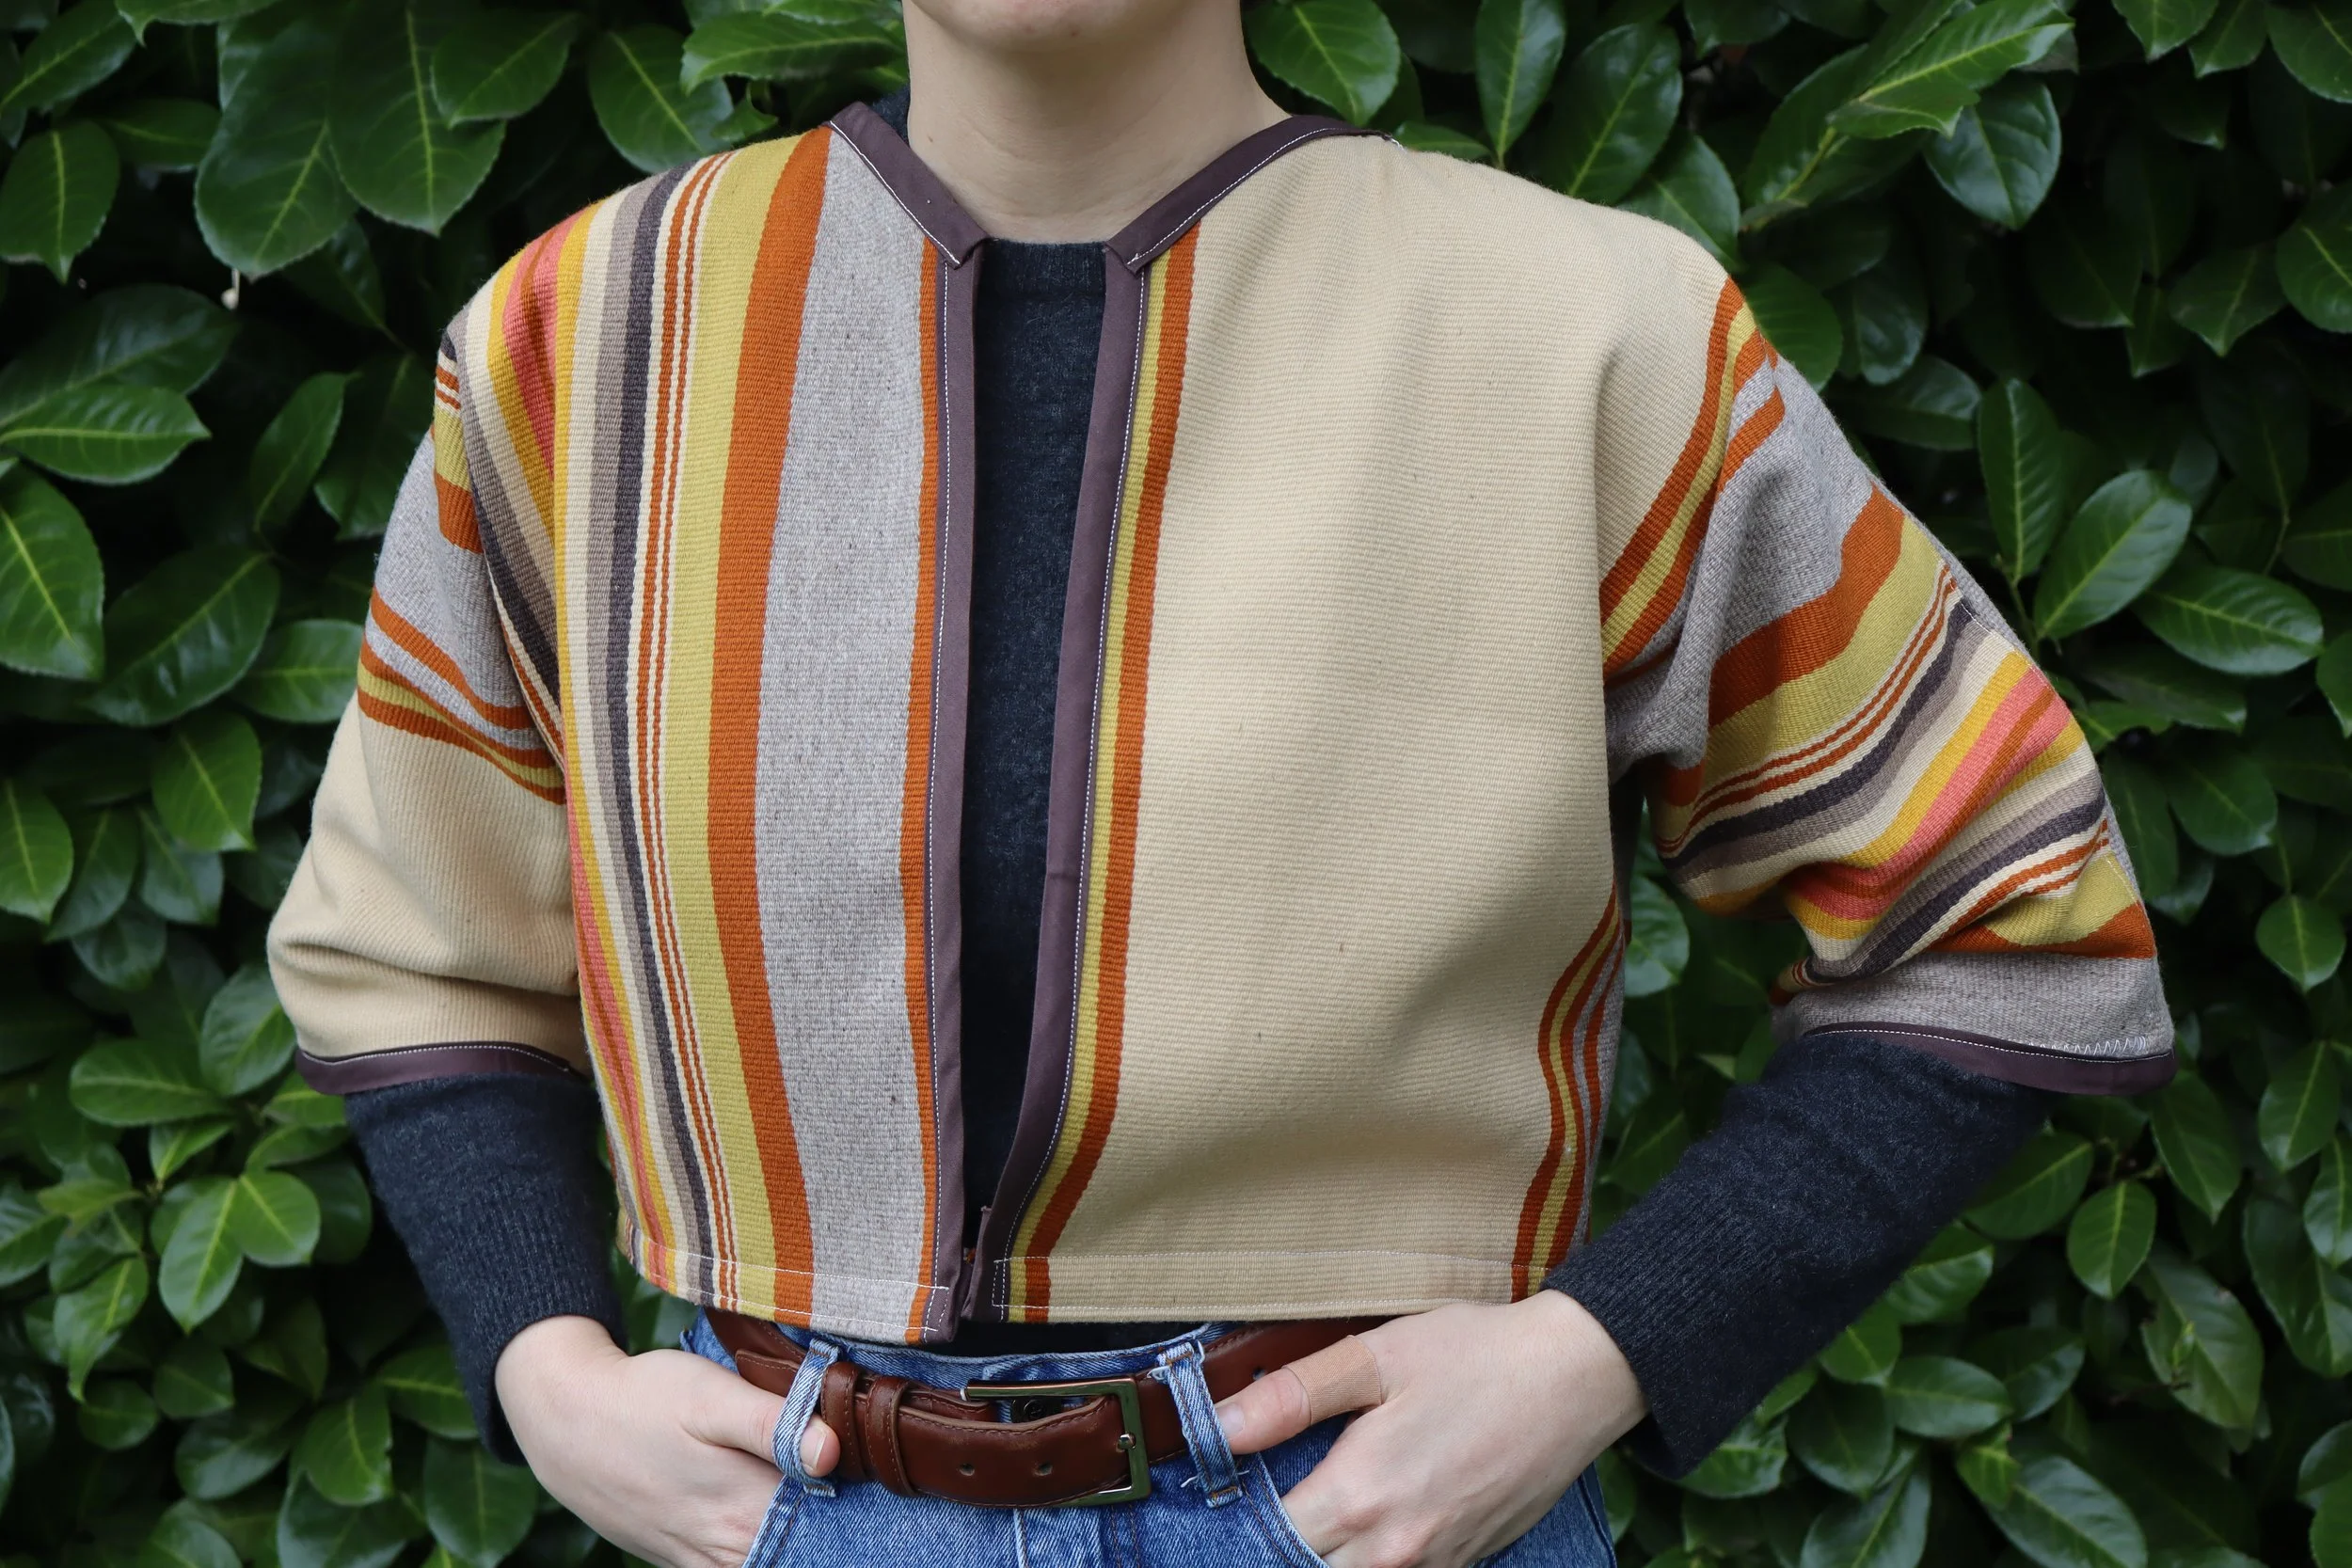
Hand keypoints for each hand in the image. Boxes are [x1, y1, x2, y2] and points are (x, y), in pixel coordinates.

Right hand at [495, 1315, 838, 1567]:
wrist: (564, 1420)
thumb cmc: (642, 1399)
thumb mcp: (709, 1396)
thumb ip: (773, 1424)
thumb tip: (832, 1454)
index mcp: (745, 1509)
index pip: (829, 1529)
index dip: (862, 1509)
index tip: (883, 1480)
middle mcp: (727, 1547)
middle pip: (805, 1550)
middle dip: (839, 1527)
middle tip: (865, 1495)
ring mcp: (701, 1559)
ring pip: (771, 1559)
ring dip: (802, 1537)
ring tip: (827, 1502)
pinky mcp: (682, 1556)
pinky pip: (735, 1564)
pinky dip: (764, 1545)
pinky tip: (777, 1513)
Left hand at [1215, 1293, 1644, 1567]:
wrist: (1576, 1378)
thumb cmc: (1476, 1357)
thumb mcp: (1376, 1356)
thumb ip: (1293, 1395)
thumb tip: (1219, 1426)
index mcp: (1359, 1497)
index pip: (1268, 1540)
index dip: (1241, 1516)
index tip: (1232, 1485)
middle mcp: (1394, 1550)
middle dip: (1281, 1541)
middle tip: (1275, 1498)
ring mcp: (1436, 1563)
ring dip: (1329, 1551)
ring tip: (1320, 1508)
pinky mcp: (1468, 1562)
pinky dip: (1375, 1556)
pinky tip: (1372, 1519)